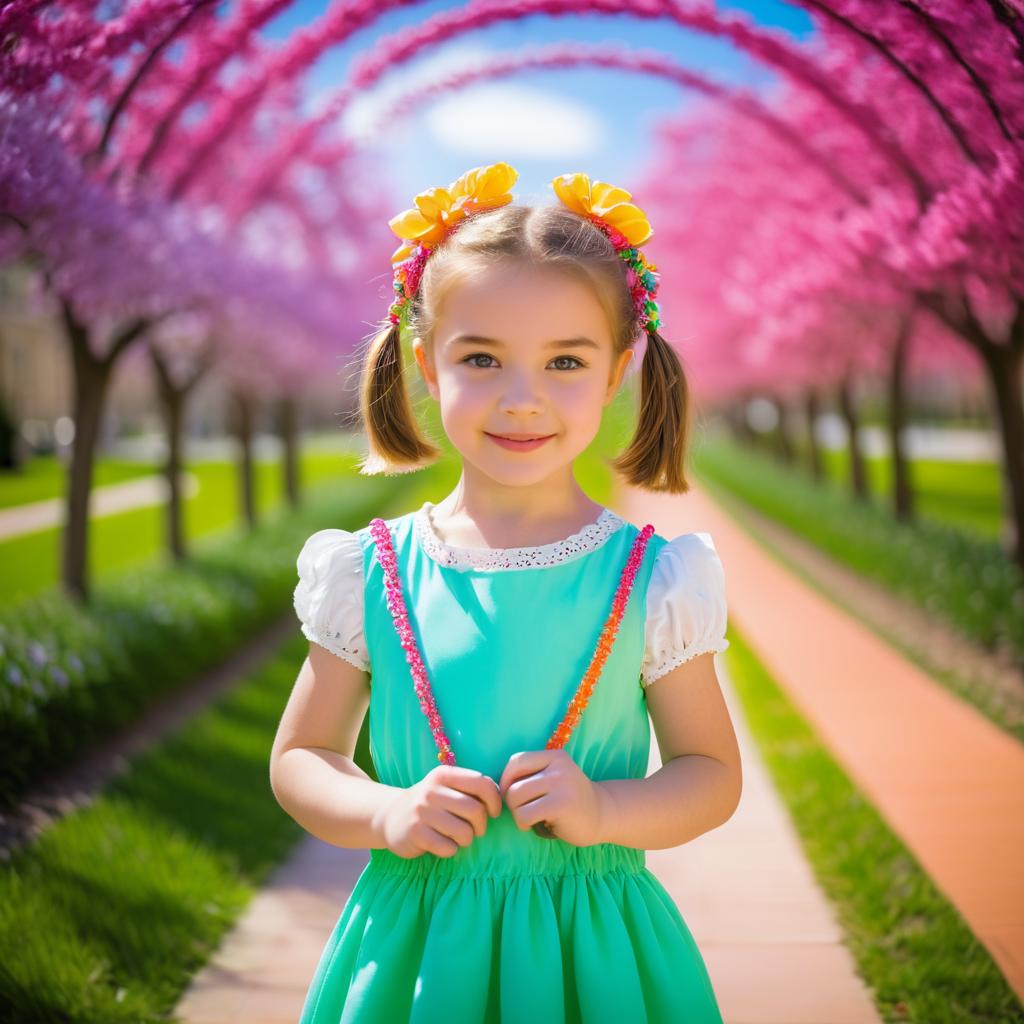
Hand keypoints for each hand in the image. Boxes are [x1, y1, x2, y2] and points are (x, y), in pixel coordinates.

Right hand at [378, 765, 501, 858]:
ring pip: (464, 832)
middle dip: (481, 826)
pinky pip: (448, 848)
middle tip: (474, 830)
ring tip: (457, 837)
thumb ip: (471, 788)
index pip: (483, 783)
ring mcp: (422, 811)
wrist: (390, 816)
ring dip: (466, 840)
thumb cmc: (431, 803)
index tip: (493, 812)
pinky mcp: (415, 833)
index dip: (495, 801)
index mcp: (445, 774)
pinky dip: (450, 850)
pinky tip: (441, 844)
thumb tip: (504, 799)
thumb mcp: (447, 787)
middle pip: (476, 811)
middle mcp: (432, 790)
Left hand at [498, 749, 607, 845]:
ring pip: (516, 799)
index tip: (511, 794)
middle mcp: (558, 767)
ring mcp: (561, 784)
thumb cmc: (569, 800)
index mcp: (554, 756)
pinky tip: (537, 825)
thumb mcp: (553, 778)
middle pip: (513, 784)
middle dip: (512, 803)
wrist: (603, 816)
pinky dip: (524, 824)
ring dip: (518, 814)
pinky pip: (524, 815)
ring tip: (532, 817)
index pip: (516, 761)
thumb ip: (531, 775)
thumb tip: (495, 786)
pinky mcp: (560, 805)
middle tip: (526, 811)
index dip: (506, 779)